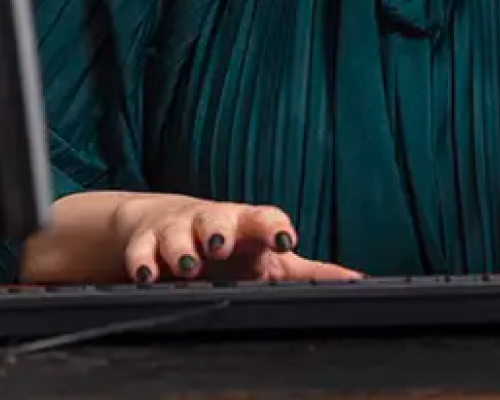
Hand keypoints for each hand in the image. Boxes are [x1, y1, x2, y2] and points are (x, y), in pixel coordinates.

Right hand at [110, 193, 362, 283]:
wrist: (166, 224)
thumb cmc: (230, 245)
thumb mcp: (268, 258)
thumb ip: (310, 272)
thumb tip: (359, 282)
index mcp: (247, 225)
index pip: (265, 218)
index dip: (274, 226)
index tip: (285, 238)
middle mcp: (213, 223)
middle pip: (216, 217)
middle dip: (218, 230)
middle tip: (220, 246)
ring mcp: (178, 229)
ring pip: (176, 233)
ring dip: (179, 248)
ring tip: (185, 265)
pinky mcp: (146, 241)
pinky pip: (141, 250)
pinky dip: (141, 262)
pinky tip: (144, 275)